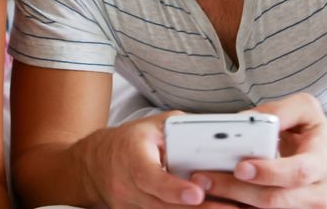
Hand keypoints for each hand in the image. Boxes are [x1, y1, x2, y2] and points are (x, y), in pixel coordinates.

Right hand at [82, 111, 227, 207]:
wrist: (95, 163)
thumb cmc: (131, 141)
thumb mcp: (154, 126)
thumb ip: (183, 128)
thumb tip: (219, 131)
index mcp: (132, 155)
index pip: (150, 175)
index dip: (172, 187)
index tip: (196, 193)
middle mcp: (126, 184)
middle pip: (162, 204)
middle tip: (231, 207)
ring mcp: (127, 205)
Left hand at [188, 93, 326, 208]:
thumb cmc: (315, 137)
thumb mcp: (307, 113)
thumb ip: (281, 111)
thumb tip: (245, 119)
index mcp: (323, 163)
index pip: (298, 173)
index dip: (268, 172)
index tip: (240, 166)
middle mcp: (318, 194)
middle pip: (275, 200)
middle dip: (237, 190)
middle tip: (204, 178)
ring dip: (231, 203)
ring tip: (202, 188)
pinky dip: (237, 208)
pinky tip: (216, 199)